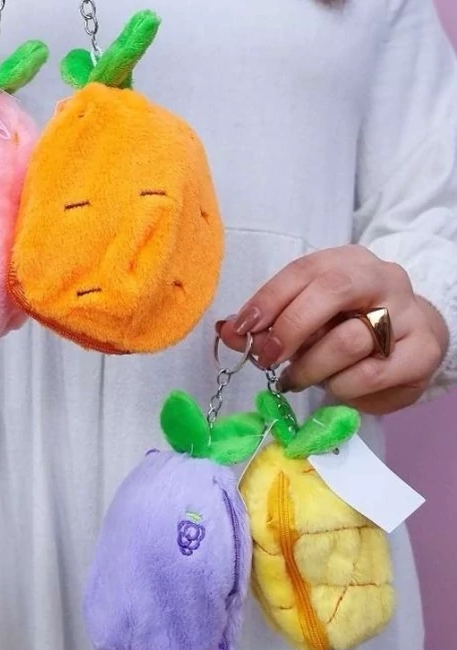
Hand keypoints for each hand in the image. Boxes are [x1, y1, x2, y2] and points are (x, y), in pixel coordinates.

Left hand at [219, 245, 448, 414]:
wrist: (409, 342)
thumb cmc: (346, 326)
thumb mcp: (304, 318)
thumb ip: (265, 324)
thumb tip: (226, 331)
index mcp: (346, 261)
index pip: (302, 271)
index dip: (268, 300)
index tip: (243, 329)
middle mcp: (381, 278)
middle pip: (331, 291)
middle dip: (289, 328)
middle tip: (266, 358)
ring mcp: (406, 313)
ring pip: (349, 340)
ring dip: (311, 367)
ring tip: (295, 380)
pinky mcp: (422, 352)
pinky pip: (371, 374)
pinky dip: (341, 387)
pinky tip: (332, 388)